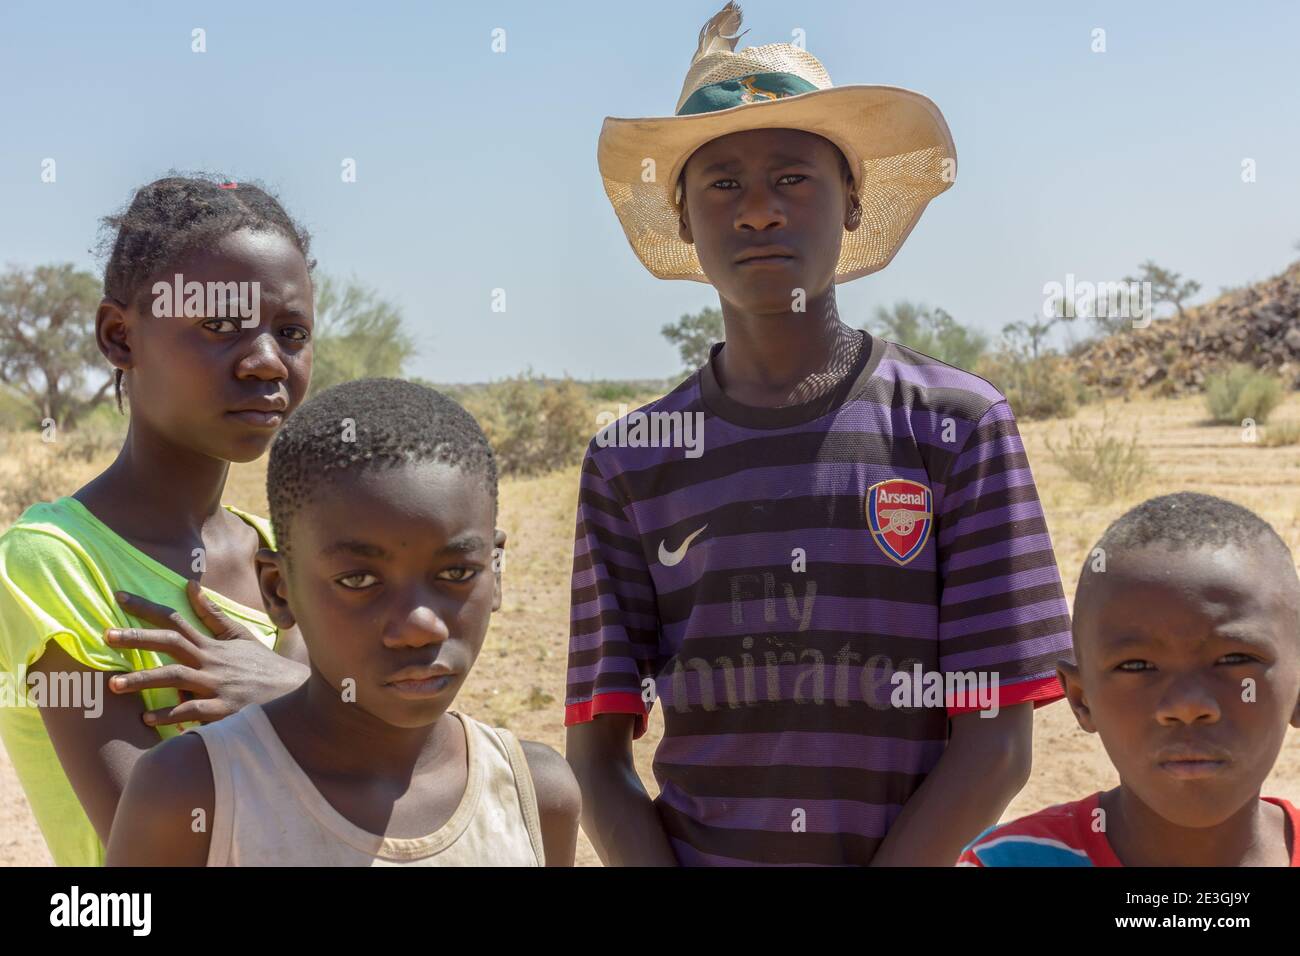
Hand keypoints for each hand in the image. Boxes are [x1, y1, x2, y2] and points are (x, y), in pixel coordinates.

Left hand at [104, 579, 308, 726]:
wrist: (294, 693)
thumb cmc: (262, 667)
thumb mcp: (240, 637)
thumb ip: (213, 615)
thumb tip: (191, 587)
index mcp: (212, 644)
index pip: (175, 619)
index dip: (147, 608)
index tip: (119, 597)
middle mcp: (211, 661)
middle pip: (171, 644)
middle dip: (137, 638)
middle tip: (106, 635)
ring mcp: (217, 686)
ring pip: (176, 678)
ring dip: (143, 680)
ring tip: (113, 685)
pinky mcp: (224, 710)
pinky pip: (192, 711)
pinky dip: (169, 714)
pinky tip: (148, 718)